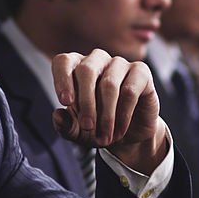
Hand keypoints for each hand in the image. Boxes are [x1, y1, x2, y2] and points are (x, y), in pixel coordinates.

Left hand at [52, 50, 166, 173]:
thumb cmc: (98, 127)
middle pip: (86, 70)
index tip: (65, 102)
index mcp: (75, 68)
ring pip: (109, 84)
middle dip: (85, 102)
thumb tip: (57, 115)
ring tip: (105, 137)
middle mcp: (96, 60)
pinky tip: (119, 130)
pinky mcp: (141, 72)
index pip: (63, 62)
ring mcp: (119, 63)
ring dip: (106, 115)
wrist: (129, 135)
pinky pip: (130, 90)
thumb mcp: (78, 132)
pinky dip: (123, 114)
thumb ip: (66, 125)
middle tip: (87, 127)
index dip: (62, 79)